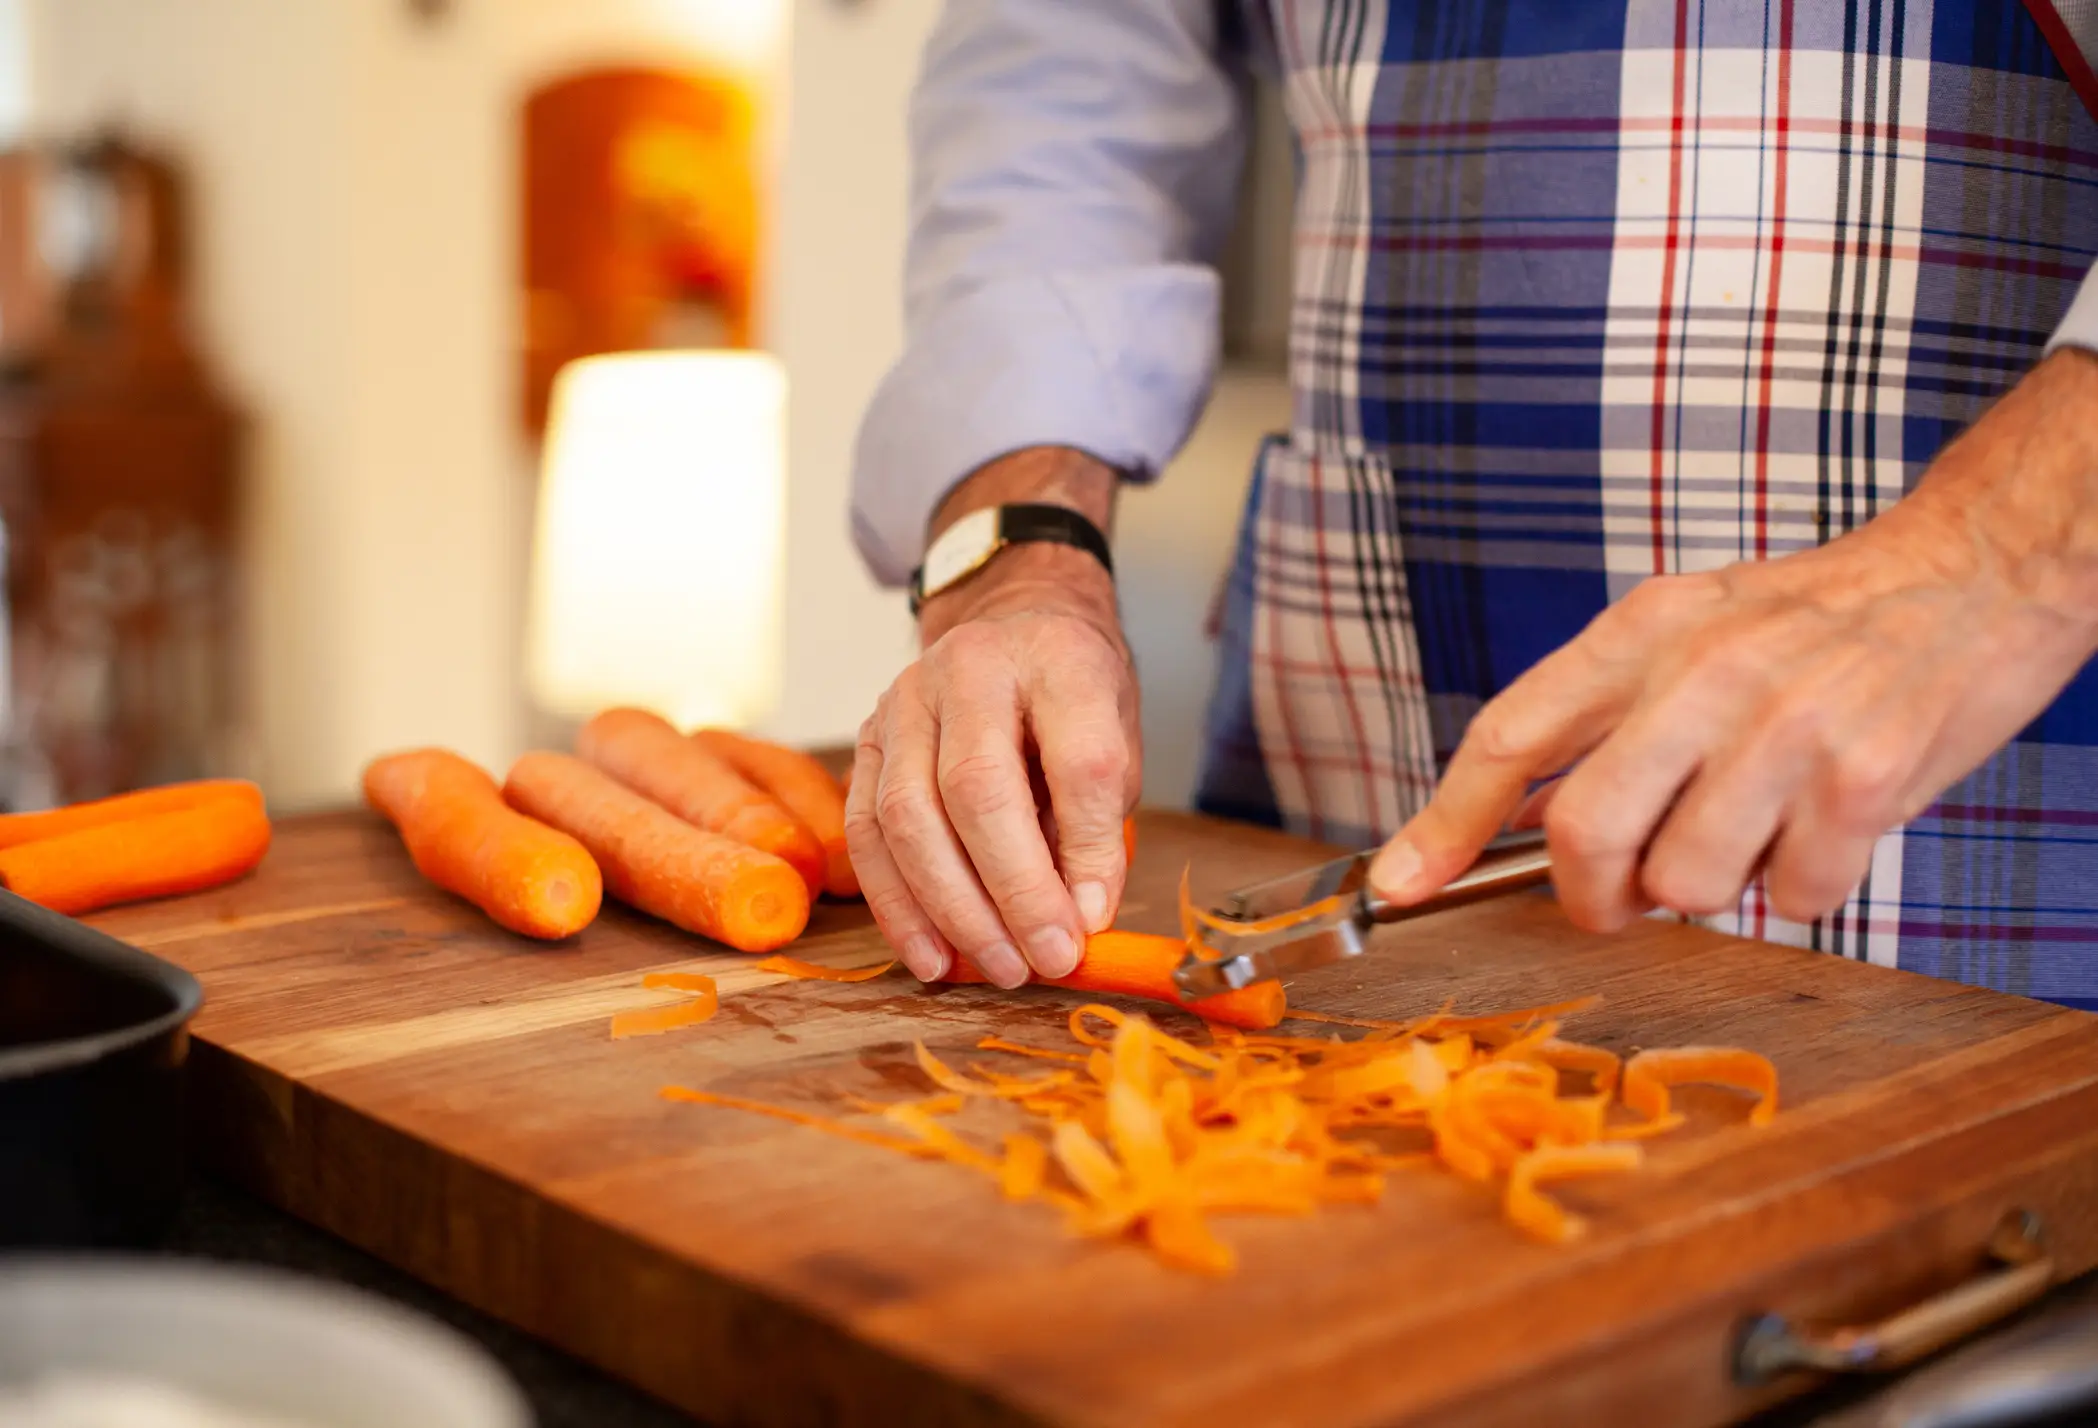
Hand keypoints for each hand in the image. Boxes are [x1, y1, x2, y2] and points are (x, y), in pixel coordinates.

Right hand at [845, 447, 1140, 986]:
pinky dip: (897, 904)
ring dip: (952, 909)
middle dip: (1014, 890)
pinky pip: (866, 833)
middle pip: (978, 788)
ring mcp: (904, 702)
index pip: (1079, 757)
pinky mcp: (864, 741)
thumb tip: (1080, 917)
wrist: (1009, 626)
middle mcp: (970, 669)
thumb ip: (1098, 822)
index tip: (1094, 919)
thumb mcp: (1114, 738)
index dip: (1089, 848)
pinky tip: (932, 954)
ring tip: (997, 967)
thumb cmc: (1068, 693)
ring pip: (909, 816)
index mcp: (1058, 658)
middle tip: (1045, 958)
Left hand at [1369, 348, 2097, 929]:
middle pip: (1585, 833)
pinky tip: (1825, 830)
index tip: (1399, 883)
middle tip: (1622, 899)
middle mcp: (1703, 672)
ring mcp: (1785, 726)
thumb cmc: (1818, 618)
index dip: (1442, 821)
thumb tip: (1515, 824)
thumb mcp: (1691, 628)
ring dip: (1713, 891)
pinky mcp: (1864, 777)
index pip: (1510, 734)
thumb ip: (1605, 716)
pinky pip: (1795, 898)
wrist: (1973, 569)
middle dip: (1591, 897)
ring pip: (1687, 884)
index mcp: (1642, 631)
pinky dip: (1804, 889)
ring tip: (1754, 831)